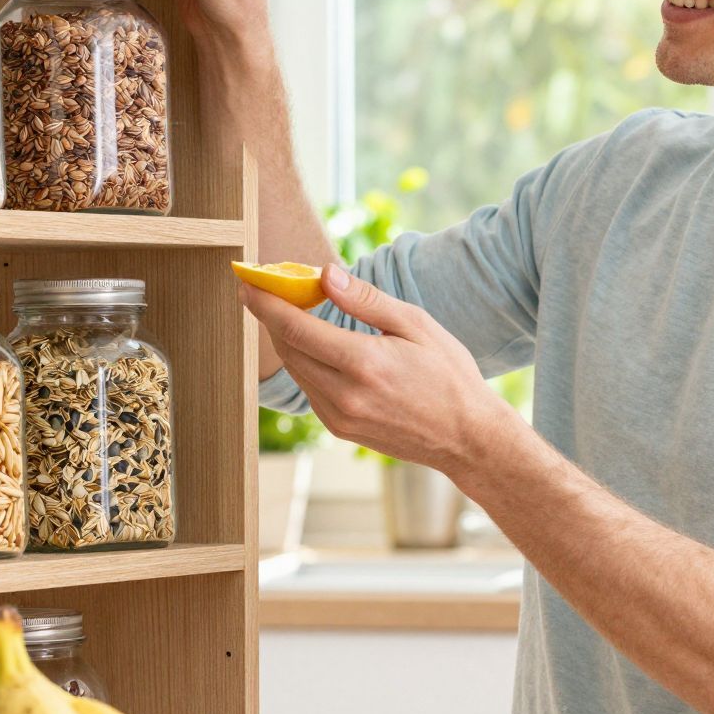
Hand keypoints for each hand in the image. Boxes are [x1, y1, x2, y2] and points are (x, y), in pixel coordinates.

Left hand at [238, 265, 521, 478]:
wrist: (466, 438)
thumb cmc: (449, 376)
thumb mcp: (416, 325)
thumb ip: (366, 300)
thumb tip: (325, 275)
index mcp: (363, 363)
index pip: (294, 328)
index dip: (265, 303)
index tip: (247, 283)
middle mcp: (344, 395)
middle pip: (287, 349)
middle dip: (272, 317)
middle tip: (268, 291)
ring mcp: (340, 417)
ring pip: (295, 370)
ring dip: (287, 340)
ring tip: (293, 313)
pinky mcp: (341, 429)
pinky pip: (310, 389)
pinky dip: (306, 363)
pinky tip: (318, 347)